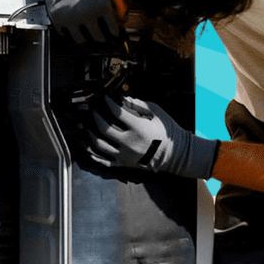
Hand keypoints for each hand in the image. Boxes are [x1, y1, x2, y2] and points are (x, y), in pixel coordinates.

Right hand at [16, 0, 122, 45]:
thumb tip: (125, 12)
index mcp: (105, 4)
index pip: (115, 31)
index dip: (115, 31)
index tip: (113, 31)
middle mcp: (90, 13)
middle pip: (100, 38)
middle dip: (101, 34)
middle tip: (99, 29)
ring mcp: (73, 17)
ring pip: (83, 40)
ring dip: (85, 35)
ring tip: (86, 27)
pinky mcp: (58, 18)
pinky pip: (66, 34)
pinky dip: (70, 30)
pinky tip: (72, 21)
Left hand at [88, 95, 218, 178]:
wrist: (176, 154)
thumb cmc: (167, 130)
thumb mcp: (156, 112)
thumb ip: (138, 104)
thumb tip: (122, 98)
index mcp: (138, 128)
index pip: (116, 113)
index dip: (107, 103)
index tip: (103, 98)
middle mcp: (130, 143)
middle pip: (104, 128)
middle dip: (95, 116)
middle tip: (92, 110)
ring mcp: (125, 156)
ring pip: (100, 145)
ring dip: (90, 134)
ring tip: (87, 126)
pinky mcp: (124, 165)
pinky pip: (104, 161)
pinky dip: (93, 154)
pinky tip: (87, 146)